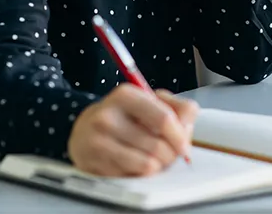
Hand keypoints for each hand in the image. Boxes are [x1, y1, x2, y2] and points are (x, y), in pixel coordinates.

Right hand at [67, 84, 198, 176]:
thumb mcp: (152, 101)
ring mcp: (97, 141)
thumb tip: (187, 129)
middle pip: (157, 146)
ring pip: (147, 164)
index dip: (180, 137)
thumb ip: (179, 109)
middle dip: (170, 155)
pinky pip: (132, 177)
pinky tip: (136, 165)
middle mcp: (107, 116)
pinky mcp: (92, 163)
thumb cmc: (126, 116)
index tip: (185, 148)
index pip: (164, 119)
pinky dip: (140, 174)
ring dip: (158, 166)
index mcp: (125, 95)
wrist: (85, 130)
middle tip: (169, 155)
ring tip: (155, 160)